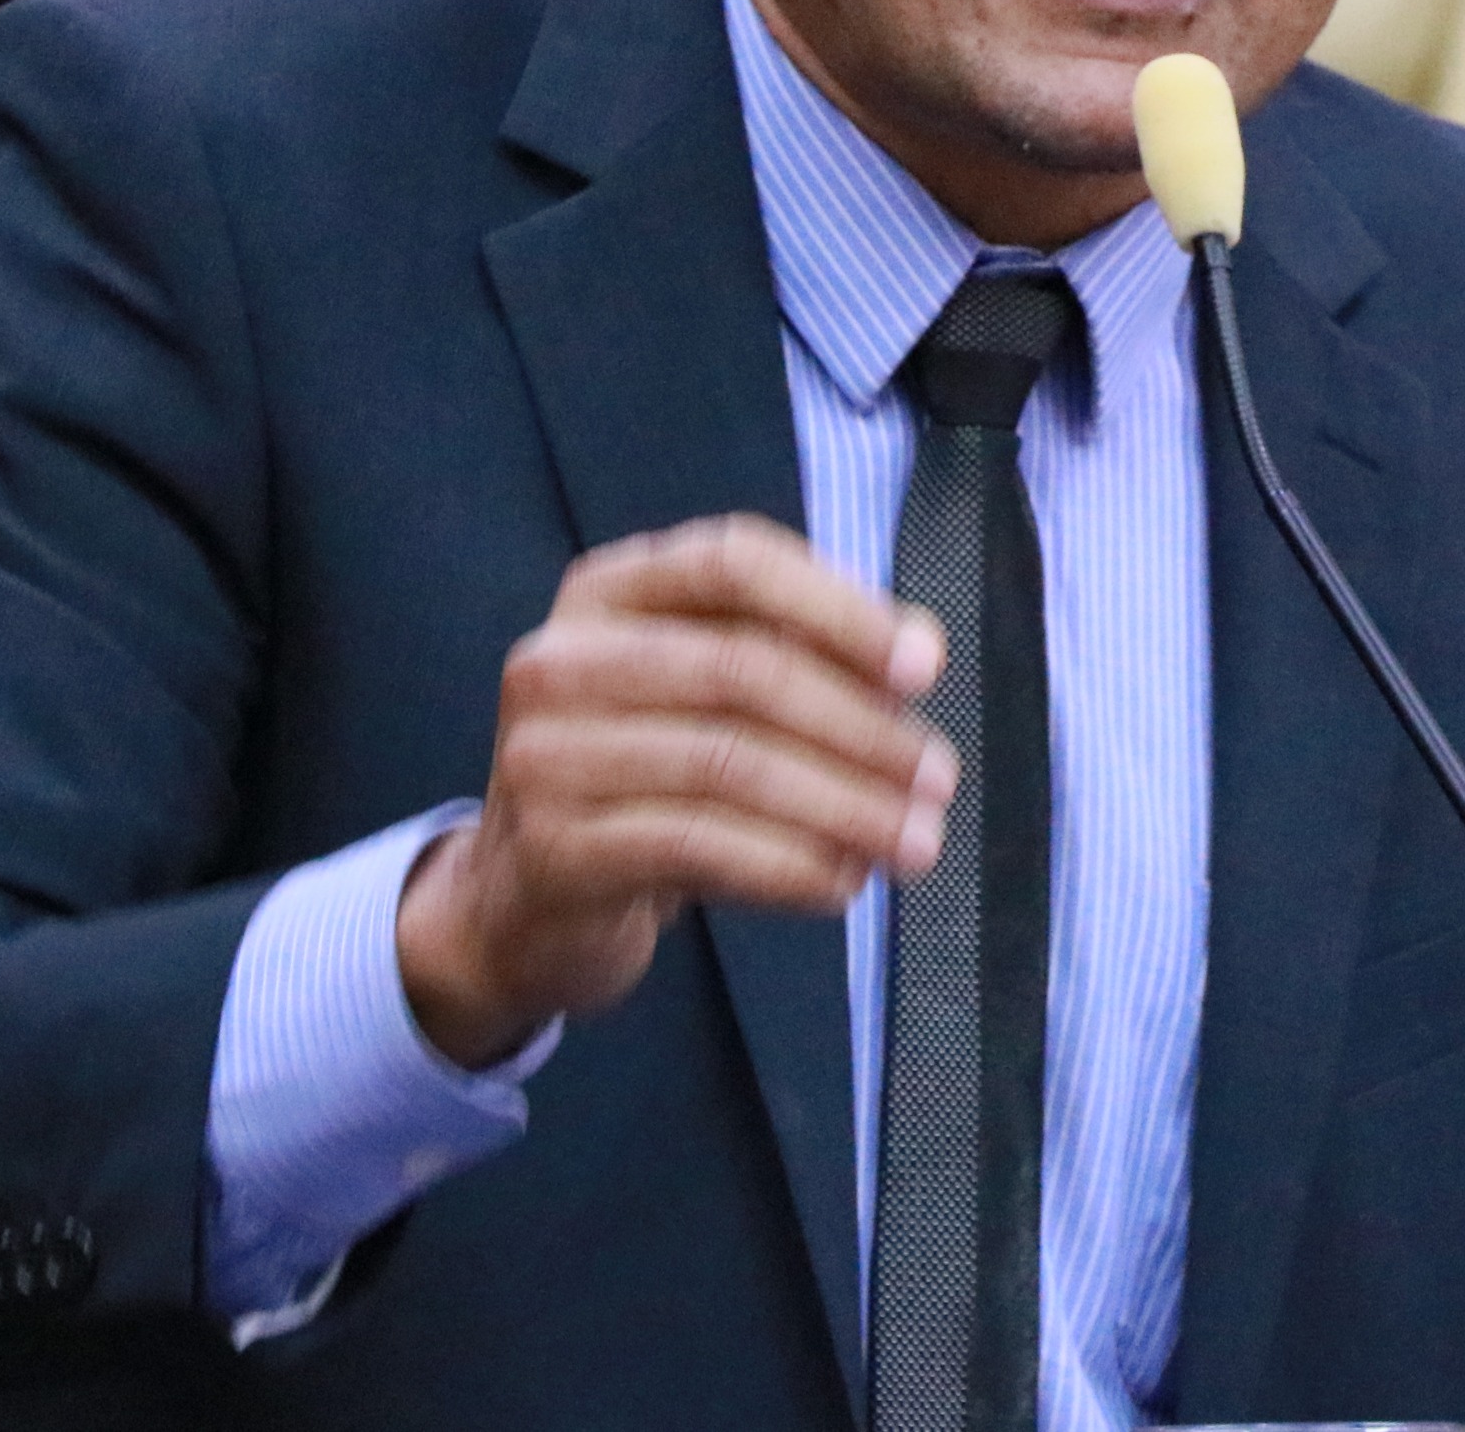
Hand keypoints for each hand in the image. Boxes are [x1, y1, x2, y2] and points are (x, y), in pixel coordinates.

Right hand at [396, 516, 955, 1067]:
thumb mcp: (718, 701)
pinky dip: (791, 866)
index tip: (923, 668)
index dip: (838, 607)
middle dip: (861, 726)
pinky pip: (699, 846)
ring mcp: (543, 753)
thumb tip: (921, 649)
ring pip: (728, 764)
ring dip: (844, 806)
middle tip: (937, 778)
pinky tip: (844, 883)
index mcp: (609, 591)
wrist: (527, 903)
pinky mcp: (551, 848)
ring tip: (914, 842)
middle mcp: (560, 658)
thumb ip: (813, 659)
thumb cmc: (650, 779)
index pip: (733, 560)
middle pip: (742, 668)